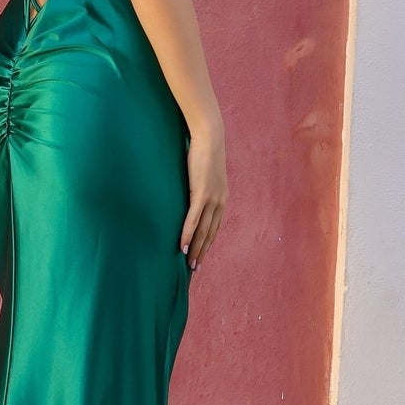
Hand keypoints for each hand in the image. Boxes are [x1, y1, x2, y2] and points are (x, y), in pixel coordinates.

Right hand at [180, 119, 227, 270]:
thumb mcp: (205, 172)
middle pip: (211, 233)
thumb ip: (200, 185)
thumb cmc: (204, 151)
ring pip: (203, 230)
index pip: (215, 226)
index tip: (201, 255)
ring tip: (188, 263)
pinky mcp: (202, 194)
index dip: (208, 242)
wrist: (209, 136)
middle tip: (195, 268)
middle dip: (202, 252)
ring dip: (195, 248)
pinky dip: (187, 234)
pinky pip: (193, 219)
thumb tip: (191, 190)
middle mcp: (220, 201)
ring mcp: (212, 198)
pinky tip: (182, 246)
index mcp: (222, 198)